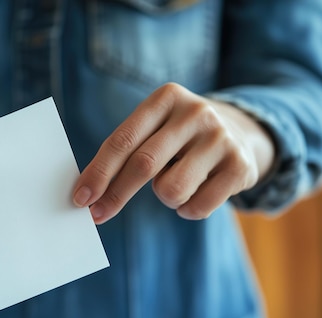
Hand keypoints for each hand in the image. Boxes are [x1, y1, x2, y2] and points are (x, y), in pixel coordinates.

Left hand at [72, 83, 274, 221]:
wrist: (240, 133)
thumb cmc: (177, 138)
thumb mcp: (152, 131)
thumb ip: (124, 153)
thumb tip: (88, 193)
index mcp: (166, 98)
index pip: (122, 140)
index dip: (99, 172)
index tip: (80, 198)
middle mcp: (196, 112)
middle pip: (143, 164)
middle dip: (116, 195)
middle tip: (98, 215)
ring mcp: (221, 138)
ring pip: (171, 190)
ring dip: (164, 198)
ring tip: (174, 184)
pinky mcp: (240, 166)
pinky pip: (198, 207)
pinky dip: (188, 210)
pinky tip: (196, 192)